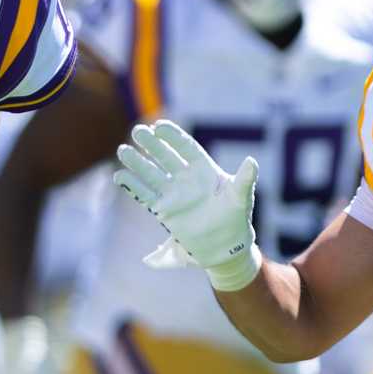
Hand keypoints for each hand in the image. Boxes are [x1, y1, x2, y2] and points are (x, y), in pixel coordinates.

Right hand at [112, 120, 260, 290]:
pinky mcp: (164, 210)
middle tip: (137, 132)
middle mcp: (186, 178)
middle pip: (165, 156)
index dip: (173, 136)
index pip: (186, 147)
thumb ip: (245, 180)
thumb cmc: (236, 219)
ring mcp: (173, 193)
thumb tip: (252, 161)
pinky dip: (132, 186)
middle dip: (151, 145)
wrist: (225, 246)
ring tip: (122, 150)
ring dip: (137, 162)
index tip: (159, 127)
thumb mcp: (242, 198)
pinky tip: (120, 176)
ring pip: (151, 173)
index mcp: (204, 170)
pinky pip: (145, 194)